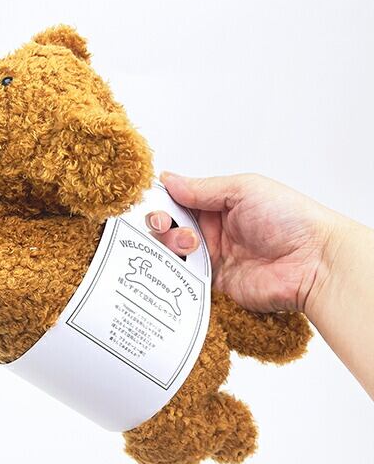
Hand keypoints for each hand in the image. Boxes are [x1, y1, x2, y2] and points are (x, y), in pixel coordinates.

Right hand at [146, 172, 336, 313]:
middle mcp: (213, 230)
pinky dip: (175, 272)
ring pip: (172, 252)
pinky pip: (184, 278)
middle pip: (169, 227)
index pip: (179, 200)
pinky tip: (176, 265)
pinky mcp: (214, 284)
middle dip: (161, 224)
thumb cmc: (290, 220)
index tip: (151, 202)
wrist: (313, 264)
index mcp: (219, 204)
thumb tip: (169, 179)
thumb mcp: (243, 190)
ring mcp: (212, 258)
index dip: (162, 201)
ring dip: (171, 245)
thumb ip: (202, 188)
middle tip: (164, 224)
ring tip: (190, 245)